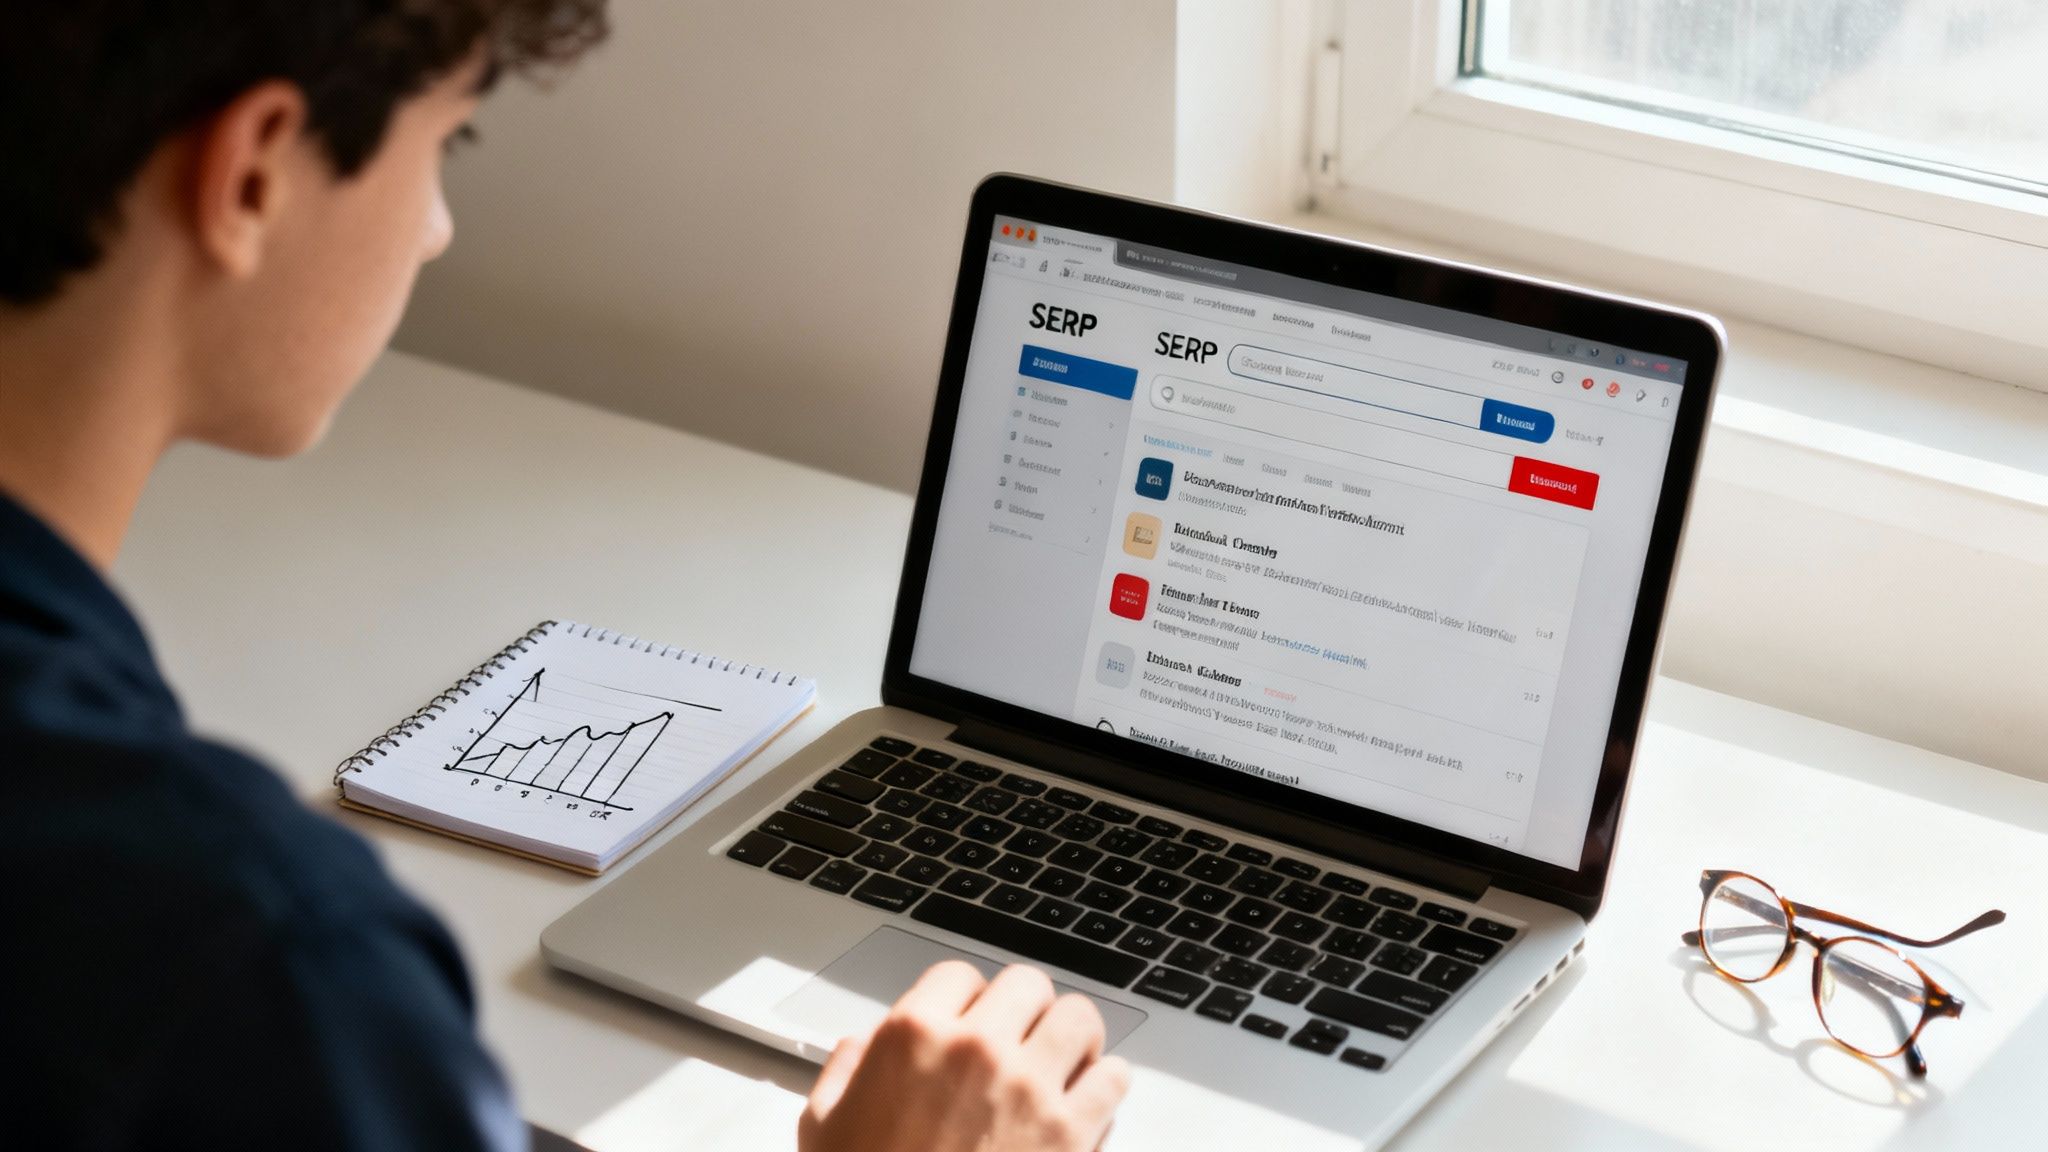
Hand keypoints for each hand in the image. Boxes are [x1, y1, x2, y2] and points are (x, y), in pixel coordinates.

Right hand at [797, 961, 1131, 1151]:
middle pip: (1027, 984)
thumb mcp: (823, 1127)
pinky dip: (1106, 1085)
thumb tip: (856, 1048)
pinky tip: (1089, 1101)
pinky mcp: (1069, 1133)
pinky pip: (1114, 1077)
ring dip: (1073, 1038)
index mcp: (913, 1036)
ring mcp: (1027, 1088)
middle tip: (1022, 1038)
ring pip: (1080, 1018)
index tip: (971, 1021)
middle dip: (1026, 1010)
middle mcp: (975, 1049)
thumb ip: (842, 1074)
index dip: (966, 1000)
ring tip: (1064, 1061)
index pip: (959, 976)